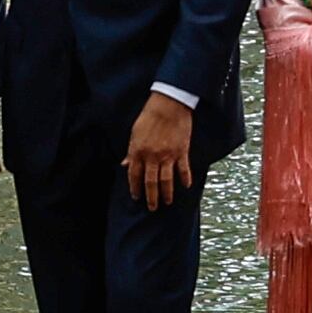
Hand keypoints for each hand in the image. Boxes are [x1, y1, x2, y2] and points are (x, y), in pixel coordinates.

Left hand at [122, 94, 194, 210]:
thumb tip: (125, 164)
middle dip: (151, 197)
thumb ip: (131, 151)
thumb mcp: (134, 133)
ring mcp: (168, 155)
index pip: (134, 175)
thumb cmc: (149, 116)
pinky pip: (184, 169)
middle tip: (152, 207)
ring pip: (166, 180)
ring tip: (167, 202)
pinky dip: (185, 179)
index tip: (136, 197)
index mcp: (138, 151)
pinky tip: (186, 186)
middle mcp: (152, 156)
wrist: (168, 105)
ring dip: (167, 193)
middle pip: (151, 182)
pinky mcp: (182, 151)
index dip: (135, 188)